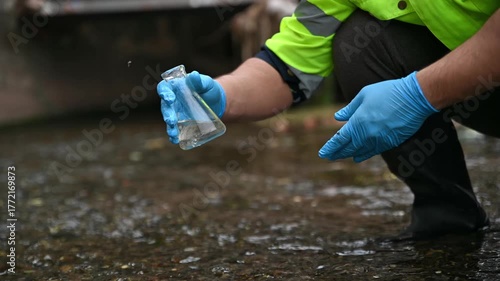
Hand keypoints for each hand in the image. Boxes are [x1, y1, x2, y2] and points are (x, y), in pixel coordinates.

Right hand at [157, 71, 225, 143]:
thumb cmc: (210, 89)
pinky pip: (176, 129)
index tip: (169, 98)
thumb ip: (199, 81)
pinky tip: (175, 140)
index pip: (164, 88)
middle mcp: (173, 100)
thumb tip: (194, 75)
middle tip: (171, 120)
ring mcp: (176, 112)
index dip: (164, 92)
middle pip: (165, 106)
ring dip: (169, 127)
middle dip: (167, 114)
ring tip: (173, 134)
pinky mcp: (181, 123)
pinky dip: (174, 135)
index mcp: (175, 87)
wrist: (217, 102)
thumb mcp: (207, 83)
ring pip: (169, 119)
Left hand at [318, 71, 437, 161]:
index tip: (323, 153)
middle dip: (338, 153)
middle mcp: (367, 134)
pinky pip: (374, 151)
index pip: (340, 139)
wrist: (415, 98)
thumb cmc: (388, 92)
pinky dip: (364, 154)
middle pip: (349, 148)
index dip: (330, 147)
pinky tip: (359, 156)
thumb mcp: (364, 95)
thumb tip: (338, 117)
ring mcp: (380, 140)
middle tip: (329, 156)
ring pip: (361, 152)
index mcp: (358, 122)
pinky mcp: (391, 142)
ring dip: (350, 154)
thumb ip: (350, 108)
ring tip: (342, 156)